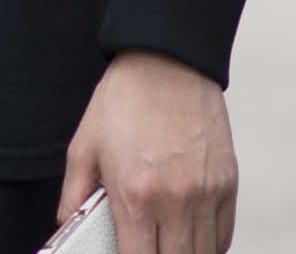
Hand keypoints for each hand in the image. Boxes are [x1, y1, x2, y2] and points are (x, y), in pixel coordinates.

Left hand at [59, 50, 238, 253]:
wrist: (168, 60)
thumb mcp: (84, 146)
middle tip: (144, 247)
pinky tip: (189, 240)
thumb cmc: (124, 101)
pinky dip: (208, 246)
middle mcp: (176, 199)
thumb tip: (68, 228)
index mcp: (135, 193)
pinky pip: (223, 235)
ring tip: (165, 245)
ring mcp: (207, 193)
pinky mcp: (228, 183)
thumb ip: (73, 197)